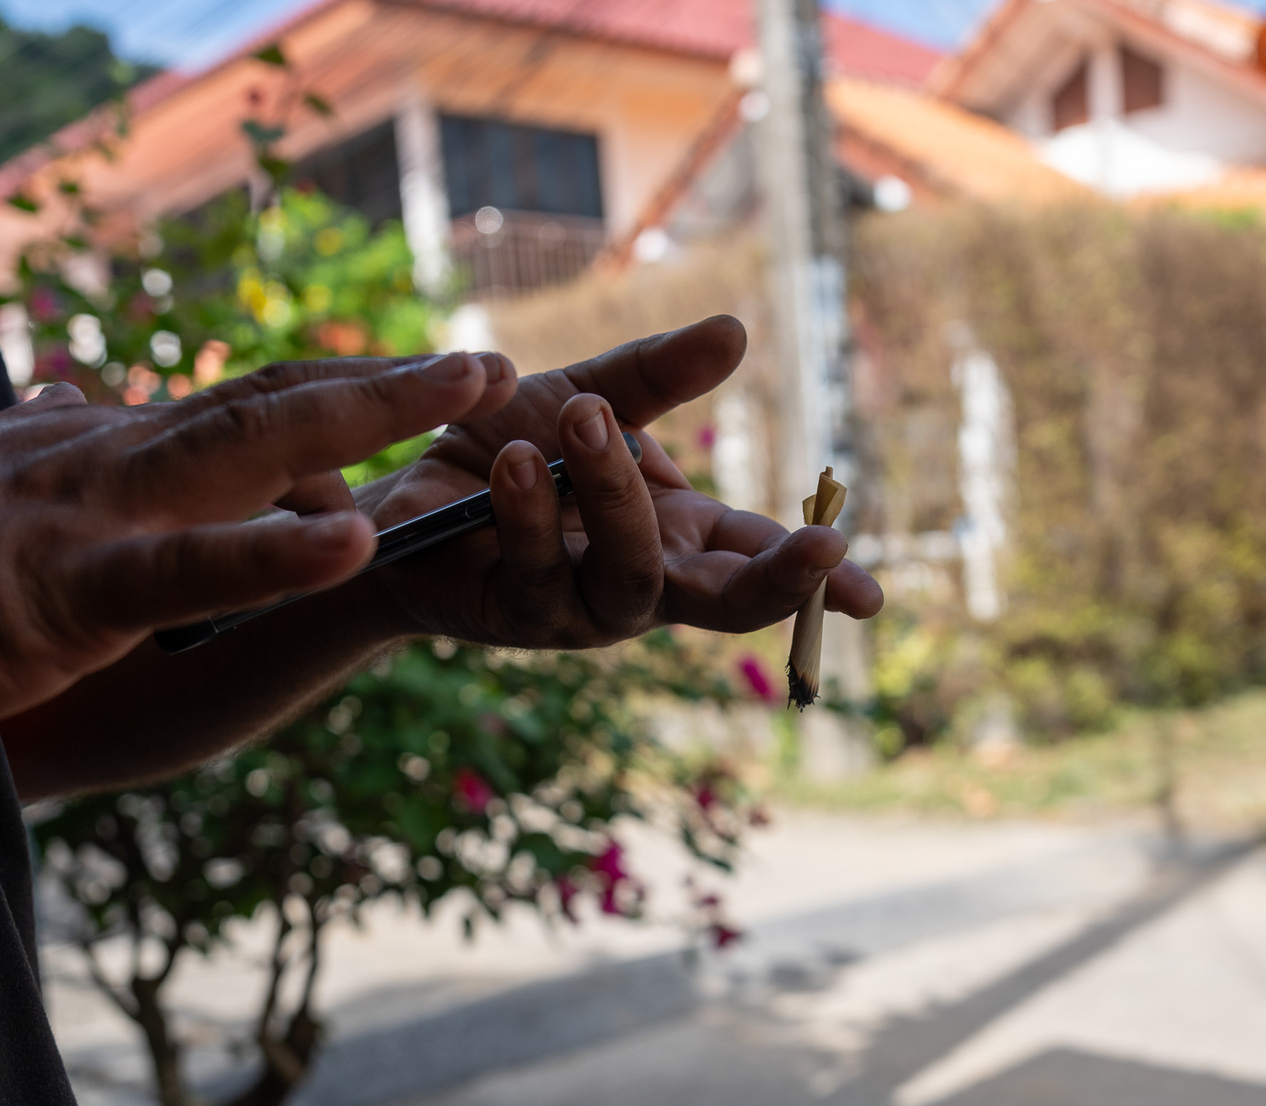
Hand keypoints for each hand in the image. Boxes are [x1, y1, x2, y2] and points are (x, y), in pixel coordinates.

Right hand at [0, 353, 507, 760]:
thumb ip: (42, 441)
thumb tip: (91, 388)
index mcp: (87, 451)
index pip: (238, 412)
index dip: (345, 396)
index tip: (433, 388)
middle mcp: (99, 460)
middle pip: (271, 402)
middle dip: (392, 383)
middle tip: (499, 364)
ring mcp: (82, 519)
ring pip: (247, 450)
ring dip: (367, 414)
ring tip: (470, 390)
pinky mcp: (53, 595)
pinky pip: (179, 568)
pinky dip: (270, 554)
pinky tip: (350, 544)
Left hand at [347, 316, 883, 646]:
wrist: (393, 491)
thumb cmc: (502, 449)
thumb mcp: (587, 396)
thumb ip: (656, 378)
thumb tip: (737, 330)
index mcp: (675, 537)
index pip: (757, 560)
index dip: (812, 575)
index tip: (871, 592)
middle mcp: (641, 584)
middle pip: (727, 605)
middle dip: (778, 581)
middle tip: (822, 546)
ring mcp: (582, 610)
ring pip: (631, 578)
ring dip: (616, 497)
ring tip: (583, 419)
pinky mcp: (515, 614)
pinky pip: (539, 571)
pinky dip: (533, 510)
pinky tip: (516, 459)